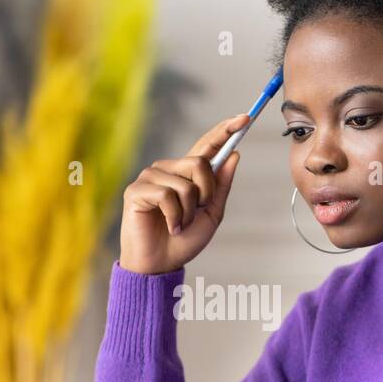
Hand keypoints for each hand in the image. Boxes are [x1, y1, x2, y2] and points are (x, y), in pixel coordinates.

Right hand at [118, 113, 250, 275]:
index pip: (207, 145)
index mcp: (186, 173)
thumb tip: (234, 154)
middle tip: (197, 212)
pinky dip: (175, 217)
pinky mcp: (136, 190)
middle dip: (206, 192)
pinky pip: (167, 196)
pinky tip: (170, 227)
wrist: (161, 264)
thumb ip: (221, 185)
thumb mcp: (212, 213)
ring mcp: (150, 177)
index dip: (225, 130)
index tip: (245, 118)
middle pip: (199, 162)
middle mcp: (168, 169)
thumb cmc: (184, 240)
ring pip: (185, 183)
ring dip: (189, 211)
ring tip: (179, 225)